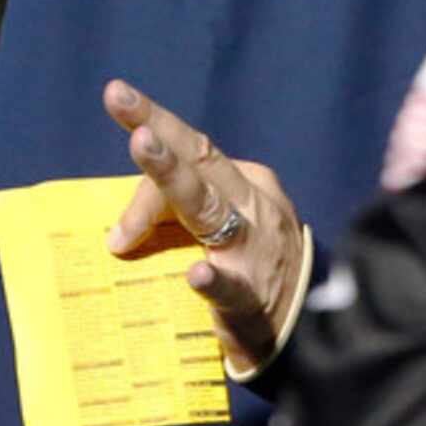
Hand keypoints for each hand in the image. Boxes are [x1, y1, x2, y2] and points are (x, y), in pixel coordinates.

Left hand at [102, 79, 304, 374]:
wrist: (310, 330)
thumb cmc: (251, 272)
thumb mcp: (221, 232)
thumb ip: (175, 221)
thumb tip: (117, 234)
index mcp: (245, 184)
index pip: (192, 153)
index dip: (152, 131)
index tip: (115, 98)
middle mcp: (251, 205)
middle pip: (197, 158)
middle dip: (156, 126)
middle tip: (118, 95)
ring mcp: (253, 248)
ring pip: (207, 204)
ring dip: (171, 176)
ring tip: (141, 144)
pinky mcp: (251, 298)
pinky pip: (229, 286)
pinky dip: (212, 279)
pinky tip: (196, 275)